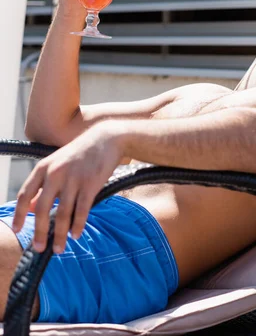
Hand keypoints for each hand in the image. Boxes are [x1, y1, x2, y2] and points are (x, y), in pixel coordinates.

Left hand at [13, 124, 124, 253]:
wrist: (106, 139)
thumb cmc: (80, 153)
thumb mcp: (57, 163)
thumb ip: (44, 185)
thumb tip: (31, 207)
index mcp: (43, 167)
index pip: (25, 194)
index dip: (19, 215)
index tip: (17, 230)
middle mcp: (55, 173)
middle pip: (42, 209)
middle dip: (40, 232)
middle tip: (39, 248)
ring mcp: (73, 178)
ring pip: (62, 213)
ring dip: (60, 235)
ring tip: (59, 248)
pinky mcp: (90, 184)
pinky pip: (81, 211)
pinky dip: (77, 226)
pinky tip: (75, 235)